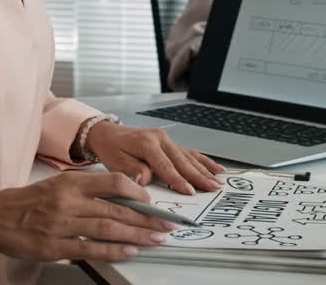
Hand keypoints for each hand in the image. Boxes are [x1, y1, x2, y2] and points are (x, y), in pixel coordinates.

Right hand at [0, 172, 176, 261]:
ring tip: (156, 239)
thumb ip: (86, 190)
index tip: (153, 201)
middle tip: (167, 224)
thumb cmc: (25, 202)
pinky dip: (113, 250)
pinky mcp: (54, 246)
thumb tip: (121, 196)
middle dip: (147, 218)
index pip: (114, 182)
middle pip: (117, 208)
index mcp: (70, 182)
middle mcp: (68, 201)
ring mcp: (61, 225)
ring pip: (108, 228)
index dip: (138, 192)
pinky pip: (90, 249)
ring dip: (137, 235)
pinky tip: (129, 251)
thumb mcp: (57, 185)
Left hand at [85, 121, 225, 194]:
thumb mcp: (115, 161)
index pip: (166, 166)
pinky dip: (204, 161)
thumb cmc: (111, 148)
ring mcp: (167, 139)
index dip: (178, 180)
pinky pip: (190, 153)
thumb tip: (147, 179)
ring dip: (205, 170)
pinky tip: (216, 167)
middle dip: (199, 176)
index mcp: (147, 143)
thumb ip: (132, 170)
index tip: (189, 191)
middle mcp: (160, 138)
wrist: (107, 133)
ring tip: (218, 181)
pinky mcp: (170, 143)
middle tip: (212, 188)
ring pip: (189, 157)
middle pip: (182, 161)